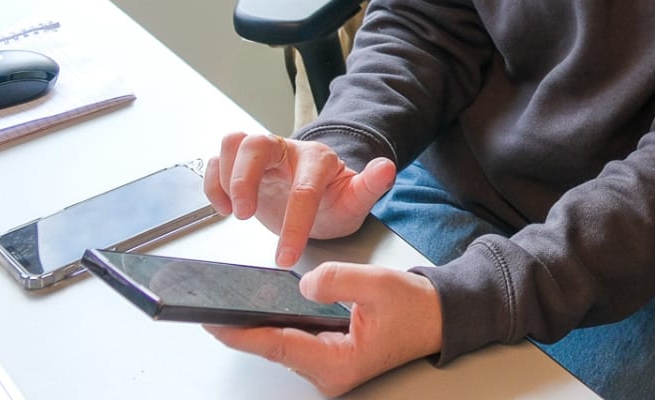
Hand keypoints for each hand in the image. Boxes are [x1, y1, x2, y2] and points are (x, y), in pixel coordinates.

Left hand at [204, 262, 442, 396]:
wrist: (442, 318)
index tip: (212, 322)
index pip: (278, 346)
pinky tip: (265, 312)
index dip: (242, 333)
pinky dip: (279, 327)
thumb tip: (305, 285)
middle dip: (244, 329)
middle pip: (275, 349)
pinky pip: (296, 343)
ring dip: (261, 328)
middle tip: (213, 307)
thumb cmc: (416, 307)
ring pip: (284, 347)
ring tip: (232, 306)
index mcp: (338, 363)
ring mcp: (330, 370)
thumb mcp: (378, 284)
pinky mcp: (332, 360)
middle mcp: (329, 373)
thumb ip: (338, 280)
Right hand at [205, 132, 396, 265]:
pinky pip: (217, 160)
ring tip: (235, 210)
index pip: (304, 188)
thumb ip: (370, 186)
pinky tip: (224, 207)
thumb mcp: (355, 201)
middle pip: (257, 143)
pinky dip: (213, 183)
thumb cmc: (335, 201)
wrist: (321, 199)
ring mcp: (264, 156)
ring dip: (227, 176)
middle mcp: (288, 151)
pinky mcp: (242, 166)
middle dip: (245, 179)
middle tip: (246, 214)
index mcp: (319, 160)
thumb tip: (386, 167)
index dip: (295, 222)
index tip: (287, 256)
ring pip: (235, 142)